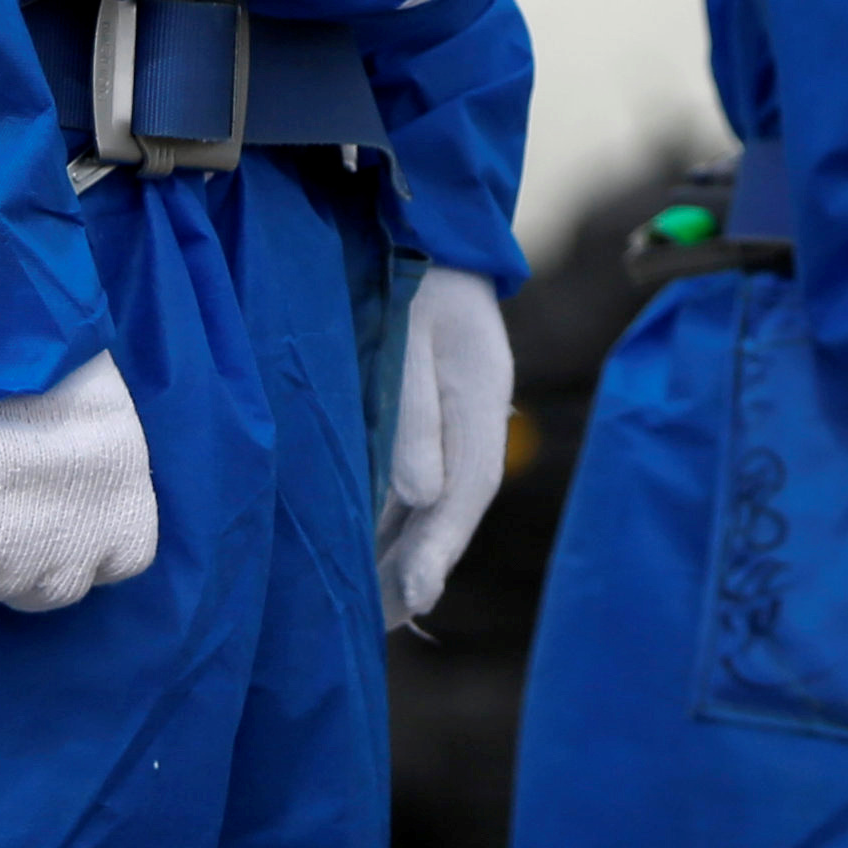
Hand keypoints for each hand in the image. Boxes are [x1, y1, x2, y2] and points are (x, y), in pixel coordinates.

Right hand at [0, 351, 158, 611]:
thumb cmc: (69, 374)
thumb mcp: (106, 425)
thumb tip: (61, 475)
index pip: (115, 564)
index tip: (61, 525)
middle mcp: (79, 559)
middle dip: (26, 570)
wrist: (16, 365)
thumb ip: (91, 470)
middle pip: (47, 591)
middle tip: (1, 536)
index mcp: (128, 522)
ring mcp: (18, 566)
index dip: (85, 549)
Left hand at [381, 269, 515, 630]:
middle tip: (380, 628)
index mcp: (482, 398)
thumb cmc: (410, 272)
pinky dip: (393, 521)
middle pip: (452, 509)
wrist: (418, 220)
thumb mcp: (412, 335)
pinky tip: (364, 550)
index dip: (441, 551)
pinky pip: (413, 480)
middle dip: (419, 570)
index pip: (469, 490)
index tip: (417, 603)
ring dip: (405, 552)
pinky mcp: (427, 413)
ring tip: (370, 611)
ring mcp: (454, 416)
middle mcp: (475, 416)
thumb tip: (420, 493)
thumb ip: (414, 412)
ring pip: (432, 502)